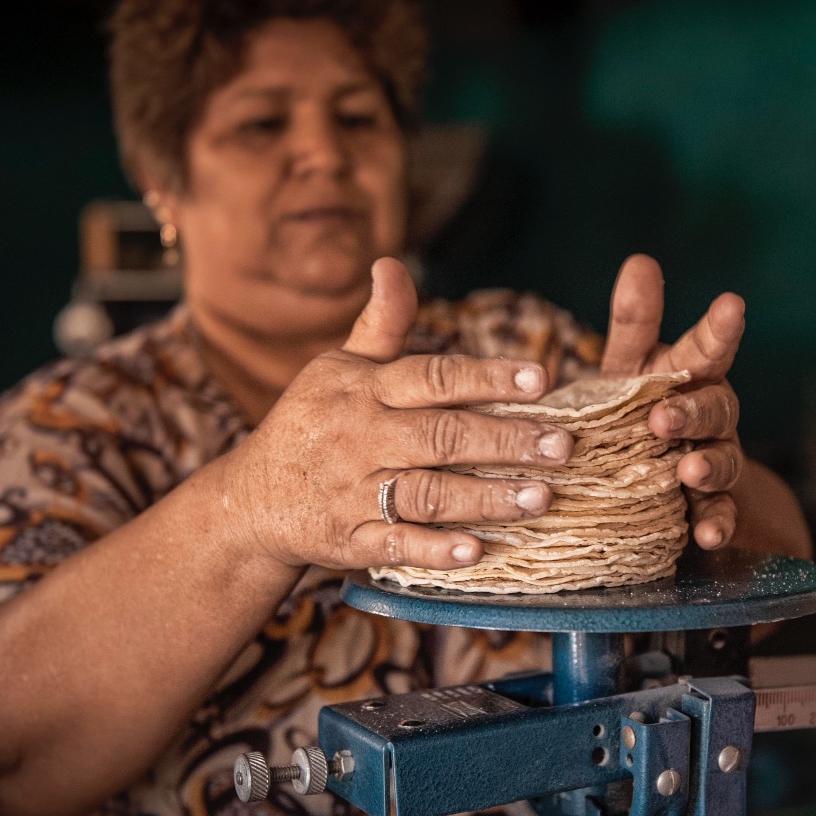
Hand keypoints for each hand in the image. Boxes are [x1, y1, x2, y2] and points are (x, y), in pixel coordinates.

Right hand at [224, 258, 574, 571]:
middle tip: (563, 445)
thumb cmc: (312, 422)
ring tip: (541, 498)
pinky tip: (476, 552)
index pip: (434, 377)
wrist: (252, 498)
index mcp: (366, 390)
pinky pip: (395, 544)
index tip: (540, 379)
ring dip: (486, 498)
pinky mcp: (349, 540)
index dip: (487, 377)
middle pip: (442, 436)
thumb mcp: (338, 367)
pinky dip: (434, 549)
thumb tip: (392, 264)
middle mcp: (362, 438)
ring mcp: (354, 492)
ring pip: (428, 492)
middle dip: (506, 440)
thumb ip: (381, 324)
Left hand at [599, 254, 745, 549]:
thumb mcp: (627, 370)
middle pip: (715, 406)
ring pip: (723, 460)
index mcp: (689, 376)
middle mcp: (711, 416)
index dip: (719, 327)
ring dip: (709, 465)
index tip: (730, 304)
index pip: (708, 347)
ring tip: (688, 471)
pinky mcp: (711, 509)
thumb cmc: (637, 412)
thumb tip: (641, 259)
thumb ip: (634, 323)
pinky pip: (721, 516)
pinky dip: (716, 524)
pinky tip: (707, 534)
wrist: (658, 486)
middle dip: (693, 410)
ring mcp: (716, 462)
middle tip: (663, 417)